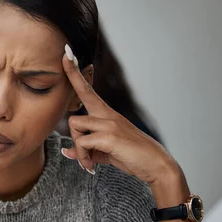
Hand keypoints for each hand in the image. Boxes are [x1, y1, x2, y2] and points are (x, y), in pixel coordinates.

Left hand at [60, 53, 177, 185]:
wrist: (155, 164)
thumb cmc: (132, 156)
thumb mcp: (105, 152)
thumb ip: (86, 150)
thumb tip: (66, 151)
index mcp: (107, 115)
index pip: (87, 90)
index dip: (75, 73)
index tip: (66, 54)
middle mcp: (107, 115)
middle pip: (72, 118)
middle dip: (73, 141)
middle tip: (84, 157)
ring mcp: (109, 123)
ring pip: (75, 129)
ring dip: (78, 150)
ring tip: (90, 163)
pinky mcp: (109, 135)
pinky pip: (82, 143)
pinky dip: (83, 158)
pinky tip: (92, 167)